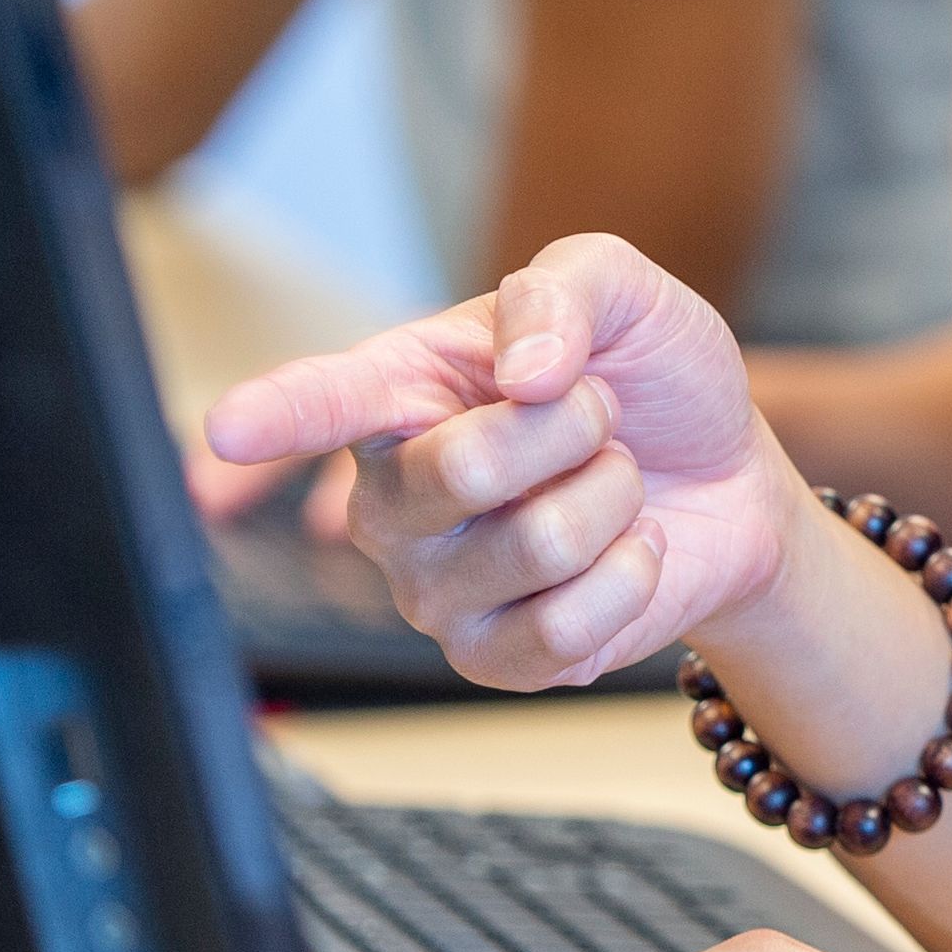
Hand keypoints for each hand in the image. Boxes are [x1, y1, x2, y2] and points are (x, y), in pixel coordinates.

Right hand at [202, 233, 808, 688]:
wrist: (725, 477)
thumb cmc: (646, 380)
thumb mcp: (620, 292)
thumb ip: (563, 291)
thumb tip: (525, 373)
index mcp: (400, 392)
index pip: (326, 401)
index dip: (276, 413)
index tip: (226, 427)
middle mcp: (392, 498)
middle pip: (464, 468)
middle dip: (575, 425)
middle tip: (594, 416)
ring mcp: (433, 588)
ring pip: (539, 543)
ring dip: (612, 497)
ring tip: (608, 482)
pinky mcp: (490, 660)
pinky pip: (566, 627)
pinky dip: (629, 573)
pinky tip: (623, 551)